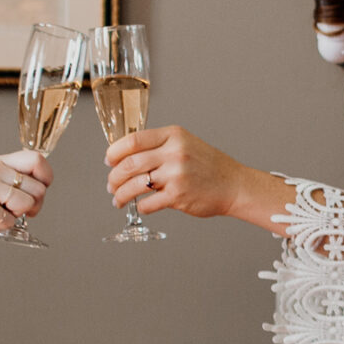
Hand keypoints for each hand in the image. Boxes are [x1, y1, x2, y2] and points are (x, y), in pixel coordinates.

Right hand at [0, 151, 53, 247]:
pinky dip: (1, 227)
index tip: (38, 192)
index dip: (46, 178)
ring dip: (16, 216)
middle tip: (16, 212)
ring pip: (27, 204)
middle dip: (34, 207)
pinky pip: (9, 220)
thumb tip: (40, 189)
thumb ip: (9, 181)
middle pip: (38, 188)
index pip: (37, 159)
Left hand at [105, 126, 263, 220]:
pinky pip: (148, 204)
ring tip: (118, 199)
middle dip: (114, 177)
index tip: (109, 161)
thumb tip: (126, 157)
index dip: (115, 152)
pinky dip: (140, 207)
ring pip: (134, 185)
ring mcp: (176, 175)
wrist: (234, 185)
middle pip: (129, 164)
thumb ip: (160, 146)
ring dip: (121, 195)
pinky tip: (141, 207)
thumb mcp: (186, 144)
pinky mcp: (178, 196)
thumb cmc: (210, 166)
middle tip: (111, 185)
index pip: (133, 140)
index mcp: (174, 136)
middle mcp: (174, 153)